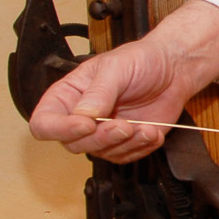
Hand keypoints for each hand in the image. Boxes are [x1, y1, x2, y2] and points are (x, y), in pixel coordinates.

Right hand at [27, 1, 218, 162]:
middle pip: (73, 144)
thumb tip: (82, 116)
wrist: (174, 69)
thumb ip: (98, 93)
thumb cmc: (141, 61)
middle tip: (123, 126)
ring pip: (100, 154)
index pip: (44, 123)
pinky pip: (125, 157)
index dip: (60, 129)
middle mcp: (80, 118)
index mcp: (67, 96)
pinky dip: (140, 148)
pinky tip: (151, 132)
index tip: (86, 124)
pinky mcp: (125, 142)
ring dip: (124, 144)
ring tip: (144, 128)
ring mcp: (102, 132)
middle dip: (100, 138)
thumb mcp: (116, 68)